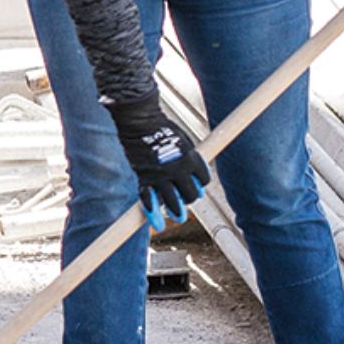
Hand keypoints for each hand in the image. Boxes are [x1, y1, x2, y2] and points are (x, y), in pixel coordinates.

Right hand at [106, 96, 210, 229]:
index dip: (201, 183)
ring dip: (176, 211)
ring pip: (173, 202)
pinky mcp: (144, 178)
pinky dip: (152, 212)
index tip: (198, 184)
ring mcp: (160, 176)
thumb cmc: (161, 126)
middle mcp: (178, 170)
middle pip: (191, 195)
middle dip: (190, 198)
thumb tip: (193, 169)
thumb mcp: (183, 139)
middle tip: (187, 199)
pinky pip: (149, 199)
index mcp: (191, 159)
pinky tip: (156, 222)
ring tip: (178, 217)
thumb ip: (189, 155)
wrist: (140, 121)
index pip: (203, 180)